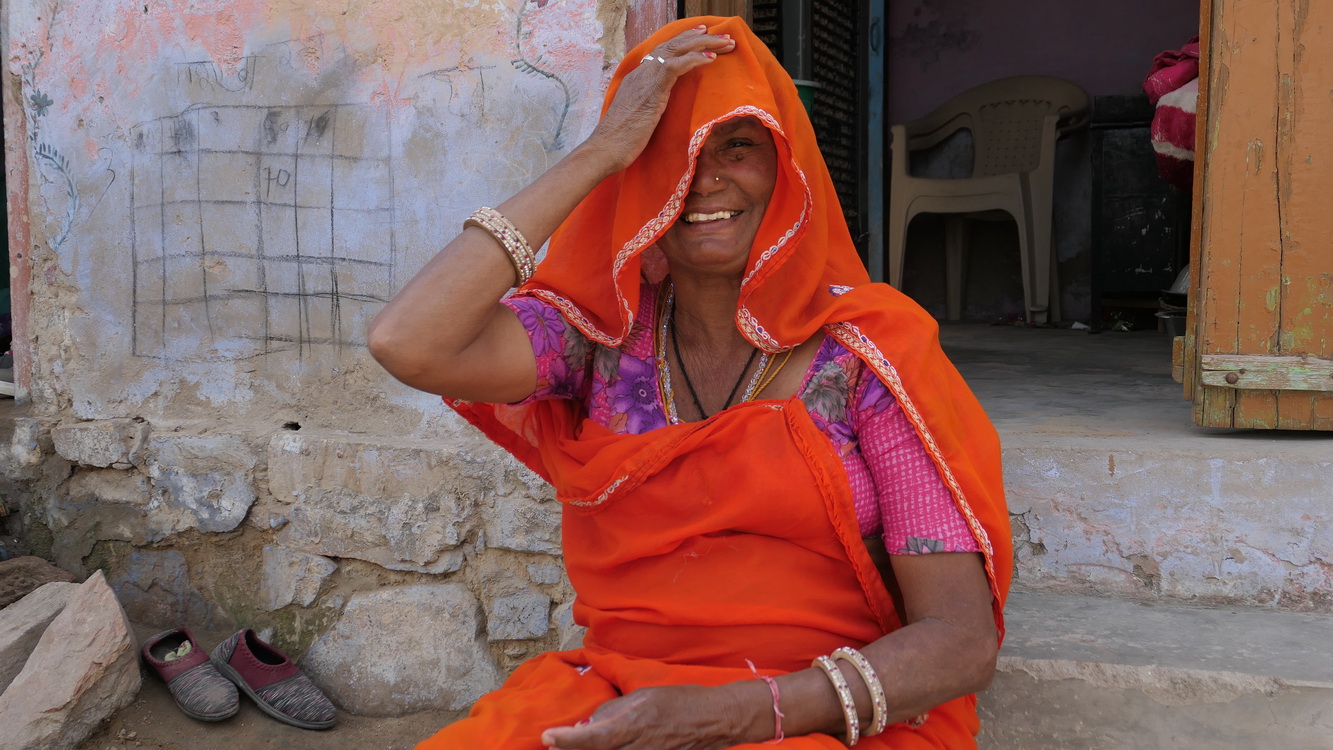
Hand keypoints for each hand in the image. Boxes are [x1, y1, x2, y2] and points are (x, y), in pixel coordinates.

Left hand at [540, 683, 765, 749]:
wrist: (715, 720)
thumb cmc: (681, 702)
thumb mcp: (643, 696)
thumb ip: (613, 711)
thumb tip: (589, 724)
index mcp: (633, 724)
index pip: (592, 738)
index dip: (567, 740)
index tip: (547, 737)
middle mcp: (637, 747)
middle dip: (572, 749)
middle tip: (555, 744)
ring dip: (591, 749)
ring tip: (578, 743)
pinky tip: (605, 744)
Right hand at [583, 26, 737, 173]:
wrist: (605, 149)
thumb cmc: (621, 141)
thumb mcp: (639, 117)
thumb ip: (650, 106)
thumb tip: (661, 109)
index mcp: (638, 78)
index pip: (663, 52)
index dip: (684, 42)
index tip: (702, 37)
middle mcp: (641, 73)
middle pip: (673, 45)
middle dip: (699, 38)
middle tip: (722, 36)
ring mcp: (645, 80)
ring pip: (676, 50)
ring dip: (703, 44)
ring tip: (724, 43)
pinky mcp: (651, 91)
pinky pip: (674, 66)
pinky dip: (693, 59)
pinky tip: (710, 58)